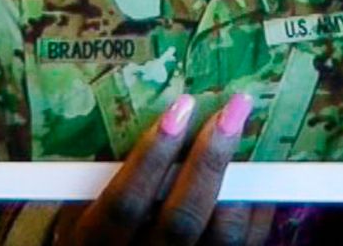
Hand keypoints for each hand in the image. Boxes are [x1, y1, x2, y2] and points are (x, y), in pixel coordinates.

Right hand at [53, 93, 274, 244]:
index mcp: (96, 241)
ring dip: (240, 177)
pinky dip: (258, 202)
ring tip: (249, 129)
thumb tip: (148, 110)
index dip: (151, 157)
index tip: (179, 109)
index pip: (125, 204)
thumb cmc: (97, 223)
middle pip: (181, 220)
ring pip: (222, 234)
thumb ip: (105, 169)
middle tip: (232, 109)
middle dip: (209, 160)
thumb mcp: (83, 201)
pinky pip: (248, 241)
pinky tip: (259, 166)